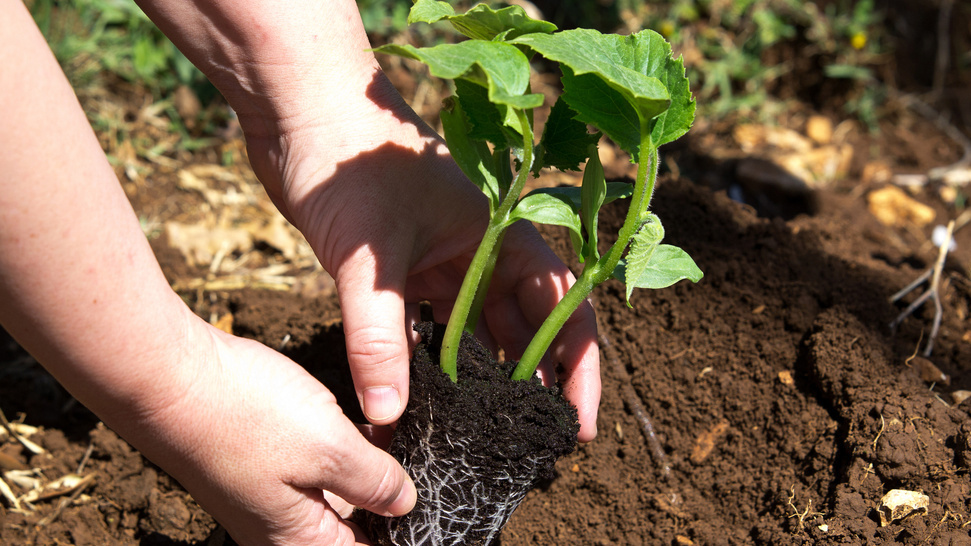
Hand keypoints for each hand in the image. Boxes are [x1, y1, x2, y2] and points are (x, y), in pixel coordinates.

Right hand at [137, 318, 416, 544]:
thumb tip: (405, 504)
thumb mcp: (330, 447)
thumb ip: (375, 481)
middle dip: (392, 503)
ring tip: (407, 444)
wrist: (168, 376)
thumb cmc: (244, 414)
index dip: (406, 533)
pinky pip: (319, 473)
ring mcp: (272, 500)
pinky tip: (372, 427)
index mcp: (301, 545)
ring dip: (372, 475)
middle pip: (356, 531)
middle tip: (427, 466)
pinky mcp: (265, 468)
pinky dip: (347, 454)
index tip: (436, 508)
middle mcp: (284, 533)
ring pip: (340, 500)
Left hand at [244, 73, 601, 441]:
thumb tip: (390, 416)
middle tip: (529, 445)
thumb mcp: (370, 254)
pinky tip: (418, 405)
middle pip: (521, 329)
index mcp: (502, 235)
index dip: (577, 367)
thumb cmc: (349, 161)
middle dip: (529, 386)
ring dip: (474, 382)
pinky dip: (421, 366)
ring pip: (471, 335)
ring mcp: (440, 263)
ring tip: (479, 437)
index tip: (579, 423)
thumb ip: (379, 336)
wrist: (295, 108)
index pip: (561, 308)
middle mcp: (480, 253)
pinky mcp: (399, 272)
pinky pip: (422, 329)